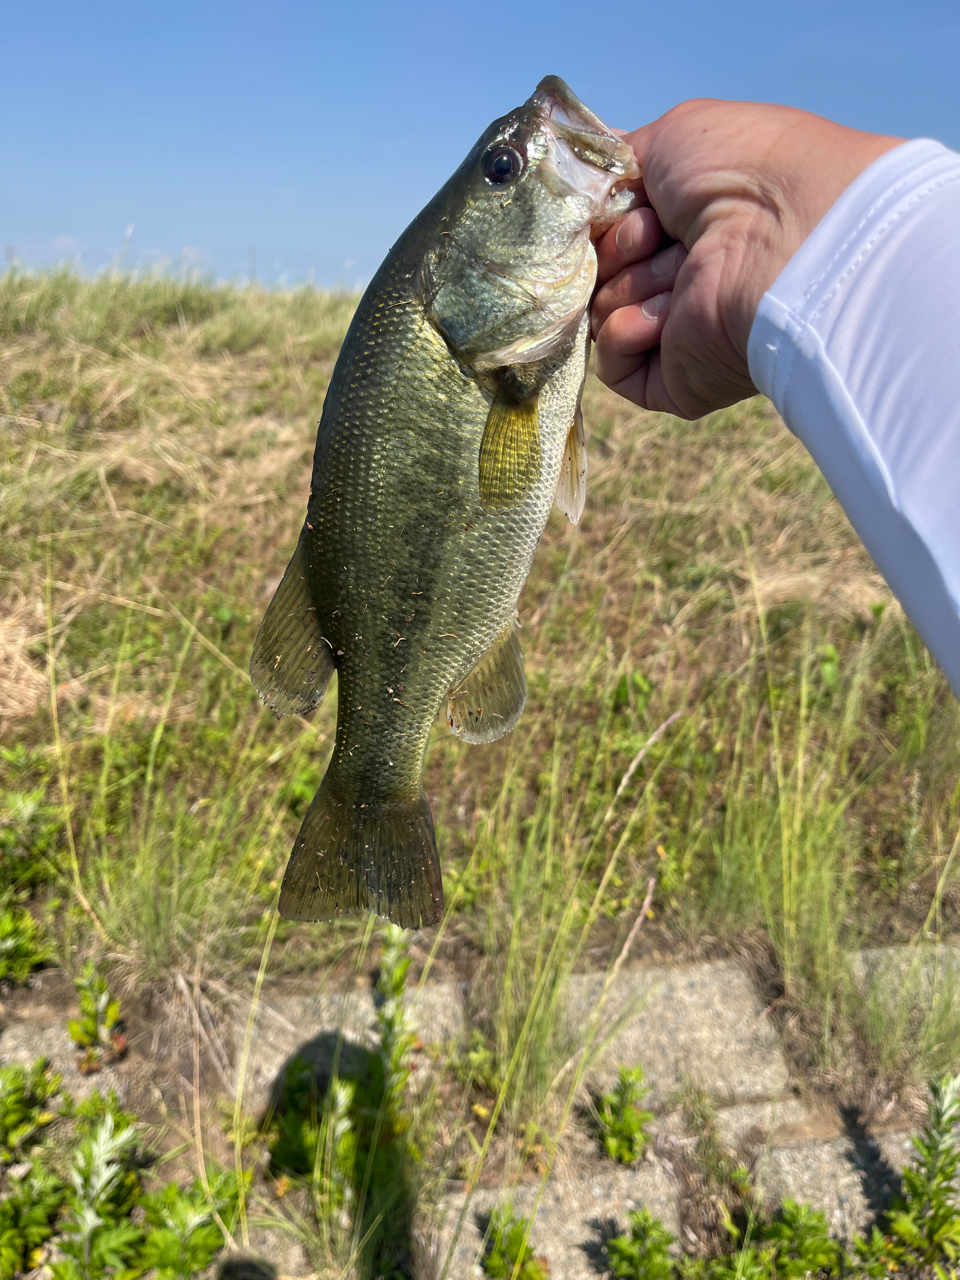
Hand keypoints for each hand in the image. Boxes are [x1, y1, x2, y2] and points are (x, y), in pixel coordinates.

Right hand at [591, 100, 901, 418]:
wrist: (781, 236)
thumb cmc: (741, 172)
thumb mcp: (669, 138)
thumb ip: (617, 164)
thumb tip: (581, 185)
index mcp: (689, 228)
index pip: (608, 232)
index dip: (606, 215)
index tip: (629, 200)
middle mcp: (686, 281)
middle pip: (599, 272)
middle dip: (619, 248)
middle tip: (656, 235)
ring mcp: (679, 334)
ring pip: (601, 312)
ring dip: (631, 284)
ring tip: (681, 271)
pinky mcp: (671, 382)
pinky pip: (611, 364)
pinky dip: (625, 332)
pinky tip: (667, 315)